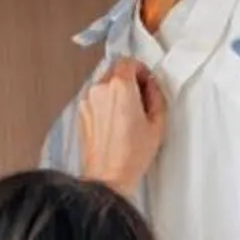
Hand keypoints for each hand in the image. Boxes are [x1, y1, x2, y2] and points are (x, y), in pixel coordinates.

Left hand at [77, 57, 166, 195]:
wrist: (107, 178)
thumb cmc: (130, 156)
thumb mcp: (157, 124)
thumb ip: (156, 96)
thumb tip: (152, 87)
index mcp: (120, 87)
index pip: (129, 61)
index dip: (141, 71)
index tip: (146, 83)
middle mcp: (100, 89)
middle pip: (115, 71)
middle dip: (128, 81)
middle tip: (140, 99)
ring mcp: (87, 102)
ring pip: (104, 86)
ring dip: (116, 93)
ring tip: (128, 116)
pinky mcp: (81, 114)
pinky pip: (96, 100)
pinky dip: (105, 105)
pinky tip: (115, 124)